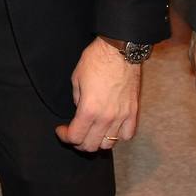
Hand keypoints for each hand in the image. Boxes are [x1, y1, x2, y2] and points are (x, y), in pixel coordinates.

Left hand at [55, 38, 141, 152]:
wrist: (120, 50)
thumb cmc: (97, 60)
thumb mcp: (77, 78)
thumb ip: (77, 99)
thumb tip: (80, 110)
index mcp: (89, 109)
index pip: (75, 137)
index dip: (65, 136)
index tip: (62, 130)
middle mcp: (106, 117)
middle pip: (91, 145)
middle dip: (79, 142)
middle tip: (75, 132)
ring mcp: (122, 116)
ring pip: (109, 144)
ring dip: (98, 141)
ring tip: (93, 132)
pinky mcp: (133, 112)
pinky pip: (127, 135)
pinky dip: (118, 136)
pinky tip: (111, 128)